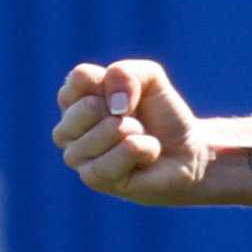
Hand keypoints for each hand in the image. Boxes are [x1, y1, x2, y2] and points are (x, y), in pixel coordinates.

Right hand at [53, 57, 207, 202]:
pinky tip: (145, 154)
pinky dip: (143, 149)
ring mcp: (76, 156)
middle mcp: (67, 128)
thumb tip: (115, 103)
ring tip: (140, 137)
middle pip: (89, 106)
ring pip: (107, 132)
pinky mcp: (93, 179)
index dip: (114, 83)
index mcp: (73, 99)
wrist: (185, 151)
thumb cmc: (161, 113)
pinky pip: (121, 154)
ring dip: (135, 131)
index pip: (80, 78)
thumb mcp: (150, 77)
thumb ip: (126, 73)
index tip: (127, 95)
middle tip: (134, 120)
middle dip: (125, 110)